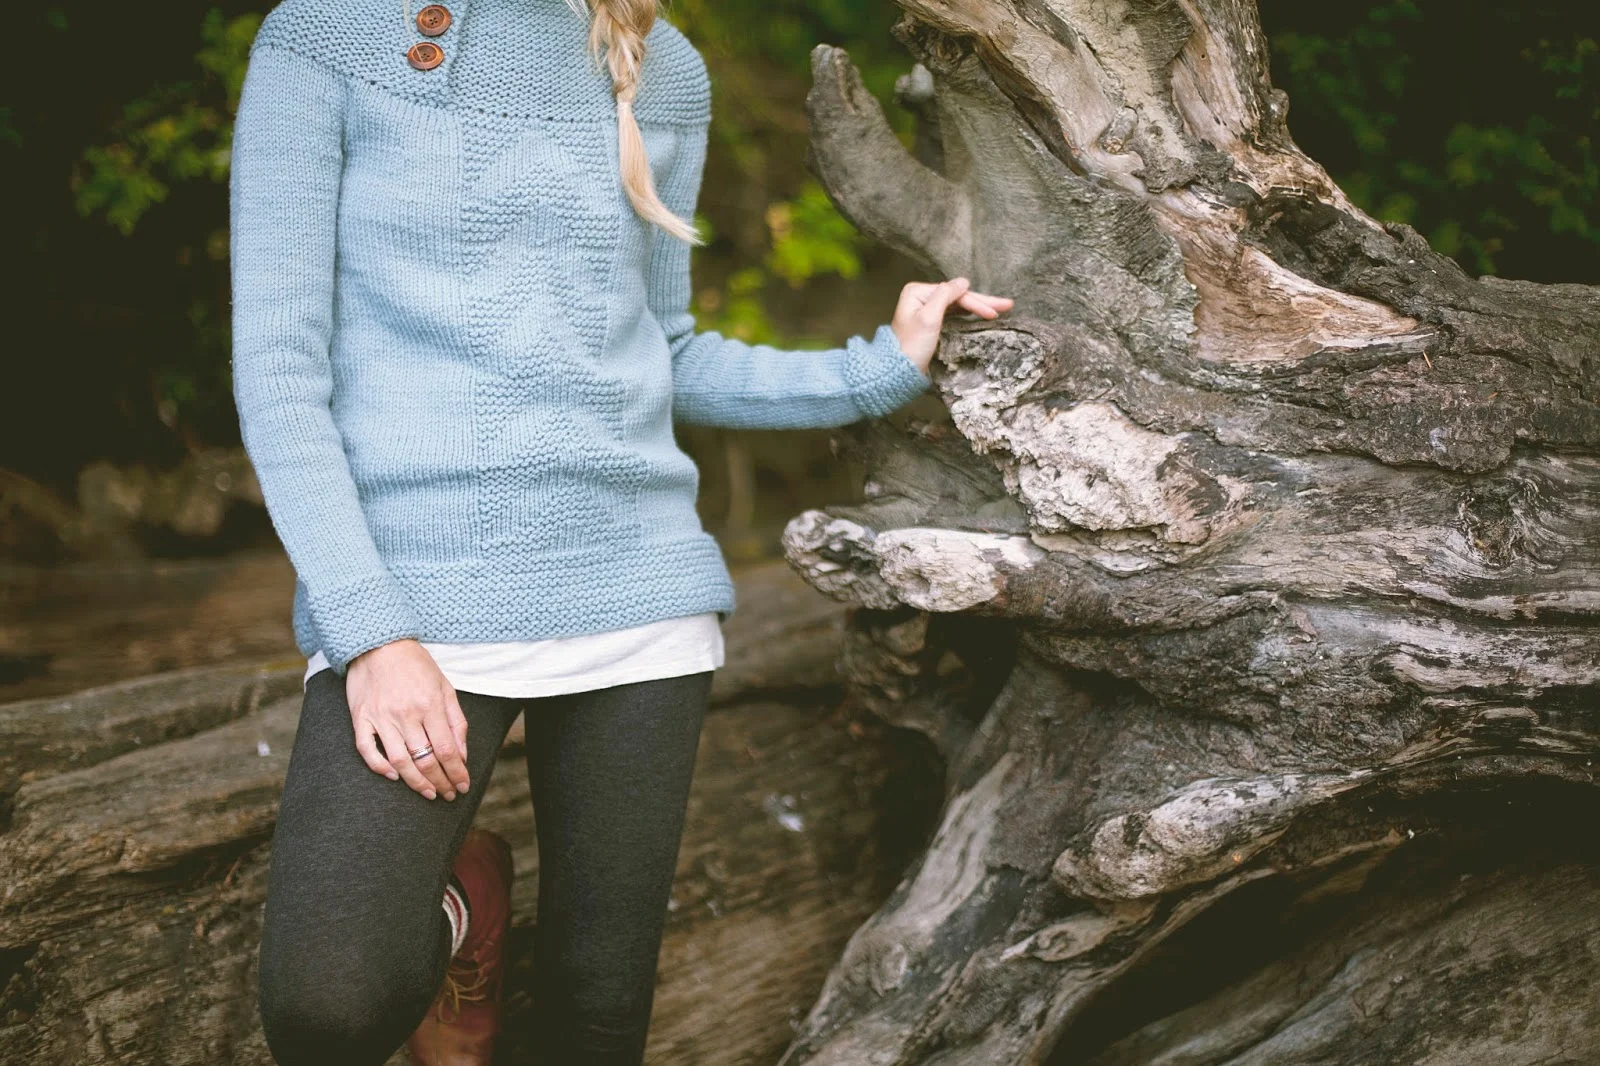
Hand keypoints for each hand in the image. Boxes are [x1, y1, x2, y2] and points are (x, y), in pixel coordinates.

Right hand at [345, 639, 470, 800]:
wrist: (379, 644)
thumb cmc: (416, 666)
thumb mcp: (445, 687)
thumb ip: (456, 721)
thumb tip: (461, 754)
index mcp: (430, 705)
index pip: (447, 750)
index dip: (457, 772)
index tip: (463, 785)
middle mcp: (406, 714)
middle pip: (425, 759)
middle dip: (440, 782)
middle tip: (448, 794)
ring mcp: (381, 717)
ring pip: (399, 760)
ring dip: (415, 783)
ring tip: (429, 793)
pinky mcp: (360, 717)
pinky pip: (367, 749)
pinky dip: (379, 767)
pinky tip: (394, 777)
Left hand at [890, 278, 1013, 373]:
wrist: (898, 371)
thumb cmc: (911, 346)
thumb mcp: (929, 317)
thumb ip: (945, 295)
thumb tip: (964, 281)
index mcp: (918, 291)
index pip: (955, 294)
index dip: (977, 303)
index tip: (996, 314)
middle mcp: (921, 297)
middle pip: (958, 298)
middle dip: (983, 302)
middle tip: (1008, 304)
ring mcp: (925, 310)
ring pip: (958, 305)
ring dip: (978, 307)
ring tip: (1000, 309)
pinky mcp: (929, 323)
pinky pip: (953, 314)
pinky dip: (968, 314)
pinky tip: (980, 313)